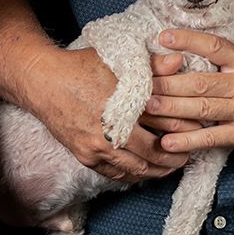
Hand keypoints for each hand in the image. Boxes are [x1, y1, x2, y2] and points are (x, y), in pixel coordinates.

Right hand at [13, 44, 188, 183]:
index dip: (177, 145)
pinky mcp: (83, 156)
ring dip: (152, 172)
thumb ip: (151, 66)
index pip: (156, 143)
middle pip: (146, 162)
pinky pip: (112, 173)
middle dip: (169, 162)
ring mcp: (92, 151)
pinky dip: (130, 174)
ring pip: (130, 172)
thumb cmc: (80, 68)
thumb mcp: (118, 62)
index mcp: (119, 117)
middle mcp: (105, 139)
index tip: (191, 141)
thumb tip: (179, 60)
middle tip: (184, 158)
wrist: (42, 81)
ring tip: (168, 166)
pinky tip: (142, 169)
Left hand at [144, 30, 233, 157]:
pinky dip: (188, 141)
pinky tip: (168, 142)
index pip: (214, 46)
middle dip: (168, 82)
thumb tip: (216, 41)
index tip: (164, 37)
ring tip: (147, 107)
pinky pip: (212, 138)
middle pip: (200, 81)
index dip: (188, 40)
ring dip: (171, 108)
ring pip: (201, 108)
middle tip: (142, 82)